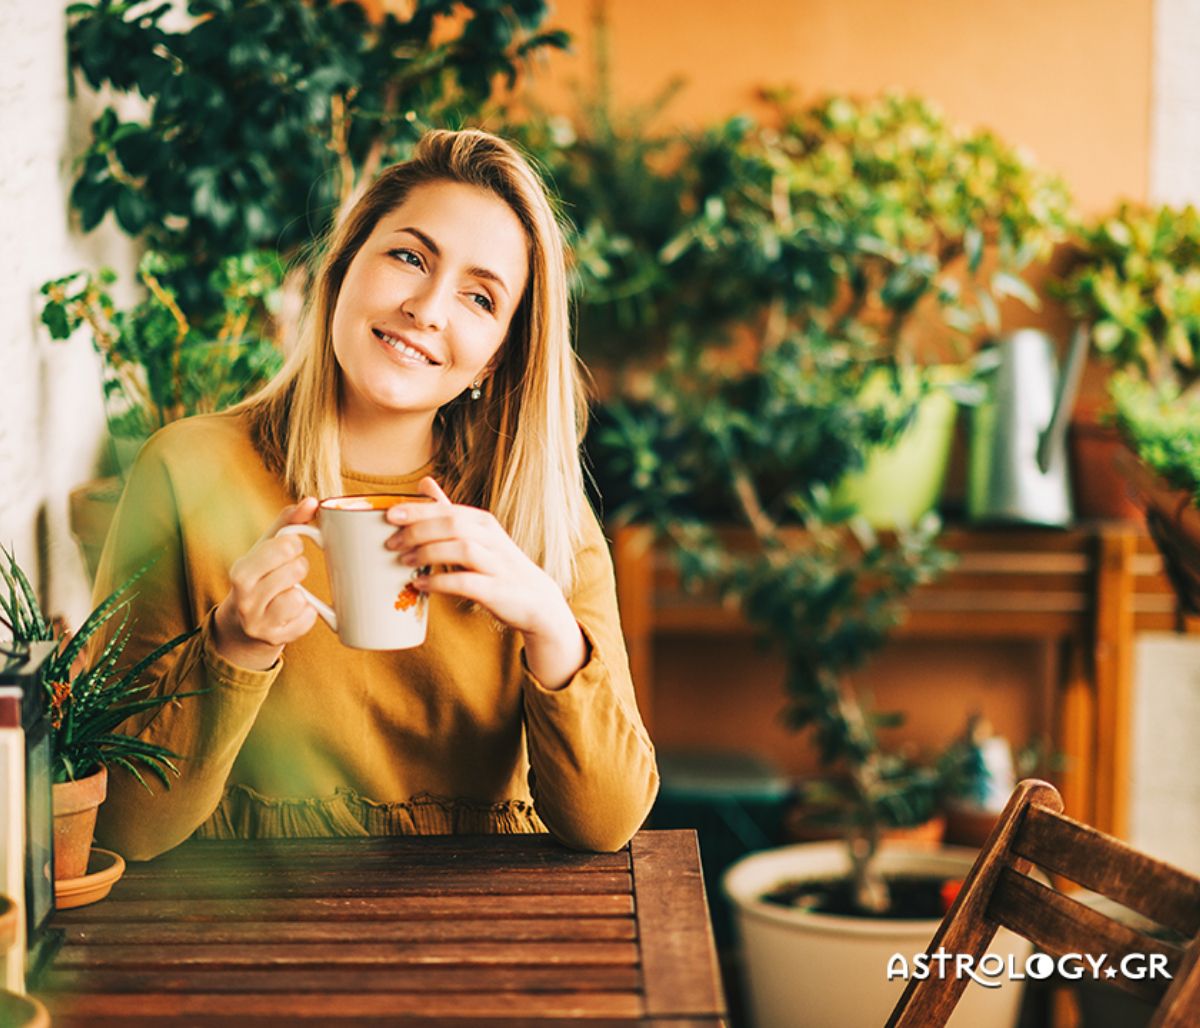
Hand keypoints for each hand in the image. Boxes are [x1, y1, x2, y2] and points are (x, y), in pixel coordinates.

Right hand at [211, 498, 320, 670]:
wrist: (241, 627)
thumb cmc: (259, 577)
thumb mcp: (265, 548)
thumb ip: (288, 522)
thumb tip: (312, 501)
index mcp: (241, 572)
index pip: (285, 546)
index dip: (294, 545)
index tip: (288, 550)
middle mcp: (245, 599)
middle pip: (296, 570)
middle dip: (298, 568)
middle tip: (288, 573)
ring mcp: (260, 623)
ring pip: (301, 598)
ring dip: (301, 594)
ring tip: (288, 593)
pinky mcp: (277, 639)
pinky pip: (308, 618)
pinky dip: (306, 614)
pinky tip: (292, 612)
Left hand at [386, 478, 585, 687]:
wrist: (536, 601)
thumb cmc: (498, 566)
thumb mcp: (477, 535)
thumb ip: (450, 511)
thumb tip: (424, 483)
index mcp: (483, 523)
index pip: (448, 510)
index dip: (417, 510)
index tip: (388, 515)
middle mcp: (492, 539)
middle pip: (453, 525)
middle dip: (418, 532)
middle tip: (391, 543)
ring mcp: (496, 564)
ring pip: (461, 548)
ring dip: (428, 553)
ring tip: (405, 562)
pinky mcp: (497, 590)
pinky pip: (466, 582)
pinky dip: (440, 582)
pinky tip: (420, 584)